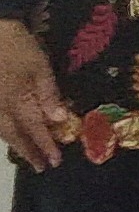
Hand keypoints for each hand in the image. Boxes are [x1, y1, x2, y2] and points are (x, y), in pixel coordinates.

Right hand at [0, 22, 68, 171]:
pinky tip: (7, 131)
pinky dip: (2, 129)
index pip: (34, 130)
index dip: (44, 147)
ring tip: (25, 152)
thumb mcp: (40, 67)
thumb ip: (49, 95)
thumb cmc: (17, 45)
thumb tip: (59, 121)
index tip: (54, 162)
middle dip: (27, 151)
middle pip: (13, 134)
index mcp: (17, 100)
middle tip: (39, 166)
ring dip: (13, 142)